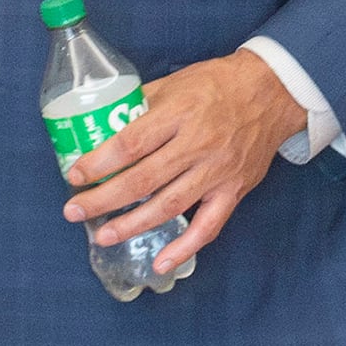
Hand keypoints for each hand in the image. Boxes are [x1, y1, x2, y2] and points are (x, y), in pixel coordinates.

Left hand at [59, 49, 306, 275]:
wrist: (270, 93)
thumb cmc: (216, 85)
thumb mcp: (174, 82)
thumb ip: (140, 104)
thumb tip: (103, 125)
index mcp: (178, 114)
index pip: (130, 144)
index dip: (99, 163)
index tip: (75, 176)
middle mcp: (197, 145)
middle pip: (143, 179)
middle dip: (104, 199)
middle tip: (74, 211)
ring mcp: (217, 172)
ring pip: (169, 206)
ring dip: (133, 225)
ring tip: (103, 235)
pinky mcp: (234, 191)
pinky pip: (209, 226)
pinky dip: (185, 247)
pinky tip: (160, 263)